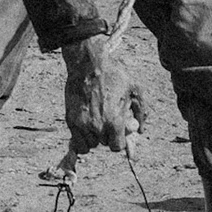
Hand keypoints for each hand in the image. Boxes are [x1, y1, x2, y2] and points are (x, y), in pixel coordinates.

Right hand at [60, 35, 144, 153]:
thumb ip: (142, 112)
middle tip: (107, 120)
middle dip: (107, 135)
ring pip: (90, 145)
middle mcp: (97, 126)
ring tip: (96, 122)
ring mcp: (82, 124)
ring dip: (94, 137)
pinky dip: (82, 139)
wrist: (88, 64)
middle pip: (103, 144)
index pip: (117, 147)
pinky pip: (77, 143)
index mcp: (114, 121)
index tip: (118, 132)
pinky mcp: (70, 120)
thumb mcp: (136, 90)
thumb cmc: (114, 75)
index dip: (119, 140)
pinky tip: (87, 128)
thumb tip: (140, 130)